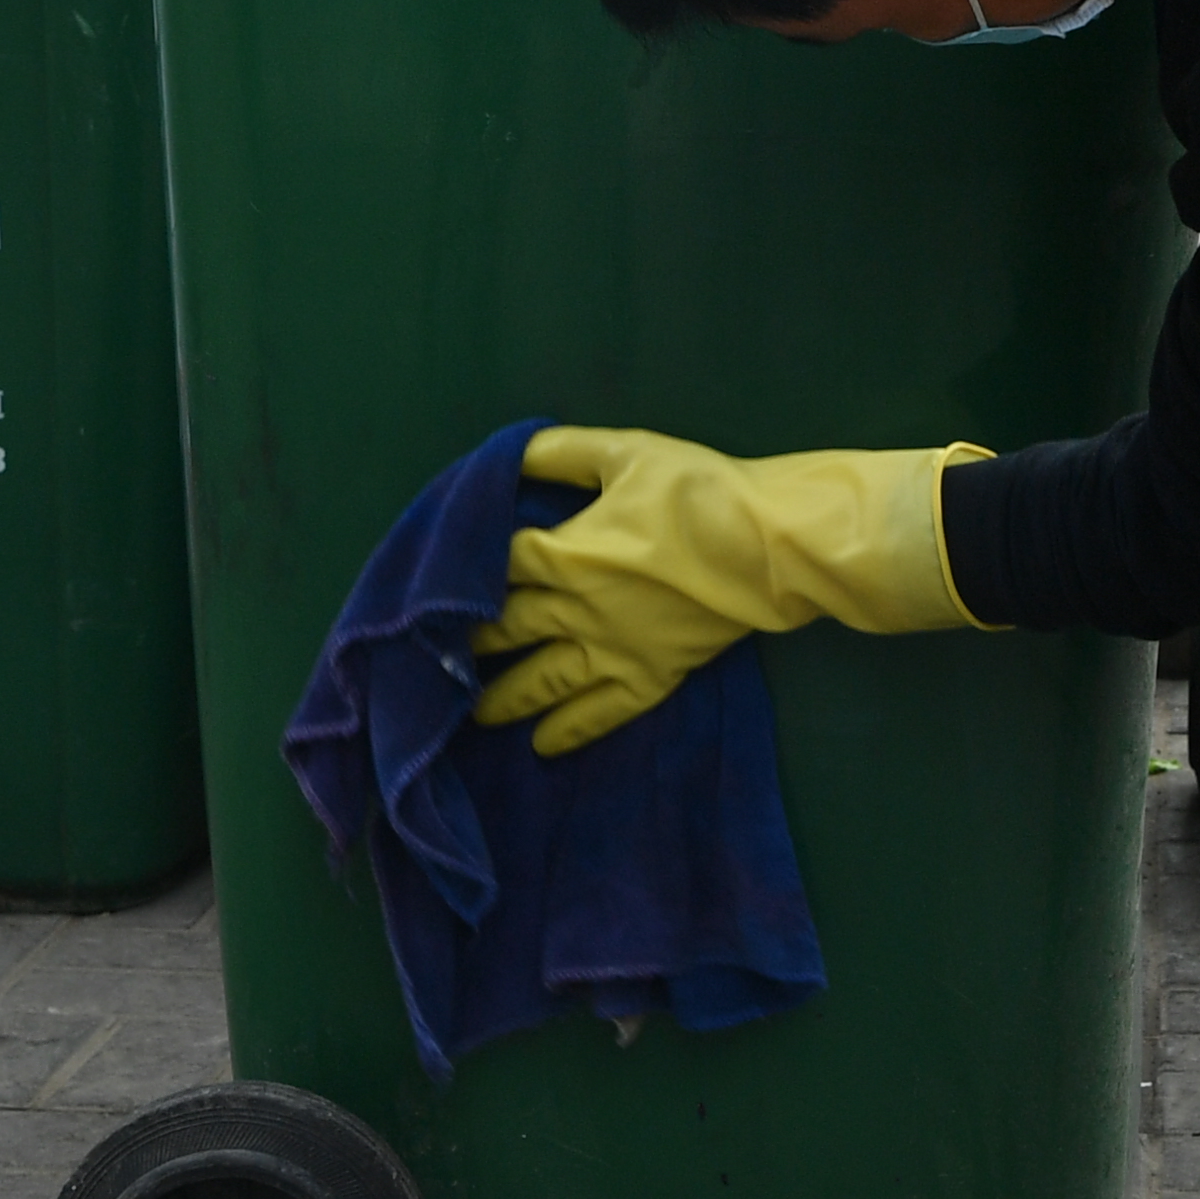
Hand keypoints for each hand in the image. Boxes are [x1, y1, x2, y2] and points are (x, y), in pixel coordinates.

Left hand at [469, 427, 990, 754]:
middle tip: (429, 659)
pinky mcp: (652, 675)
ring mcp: (613, 650)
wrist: (770, 545)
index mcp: (565, 552)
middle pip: (505, 629)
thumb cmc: (698, 491)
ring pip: (542, 680)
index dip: (462, 575)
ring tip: (471, 714)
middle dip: (466, 644)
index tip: (431, 590)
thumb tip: (508, 454)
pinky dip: (571, 731)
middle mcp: (576, 609)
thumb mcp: (626, 452)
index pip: (496, 566)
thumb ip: (561, 454)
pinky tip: (543, 746)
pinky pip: (603, 712)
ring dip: (503, 699)